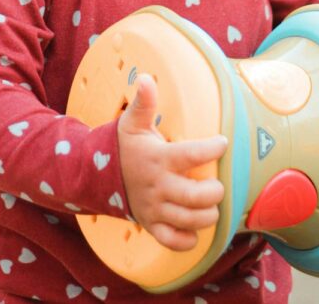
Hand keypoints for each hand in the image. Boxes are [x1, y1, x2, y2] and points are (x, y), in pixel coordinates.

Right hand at [118, 74, 227, 250]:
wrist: (96, 175)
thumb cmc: (123, 146)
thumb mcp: (132, 122)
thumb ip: (144, 102)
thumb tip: (147, 78)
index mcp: (158, 158)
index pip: (191, 155)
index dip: (212, 148)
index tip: (222, 142)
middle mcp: (158, 186)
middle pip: (194, 197)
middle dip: (214, 193)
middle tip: (219, 185)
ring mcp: (154, 208)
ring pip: (188, 220)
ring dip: (207, 216)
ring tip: (212, 204)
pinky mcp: (150, 224)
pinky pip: (172, 240)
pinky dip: (188, 240)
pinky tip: (196, 229)